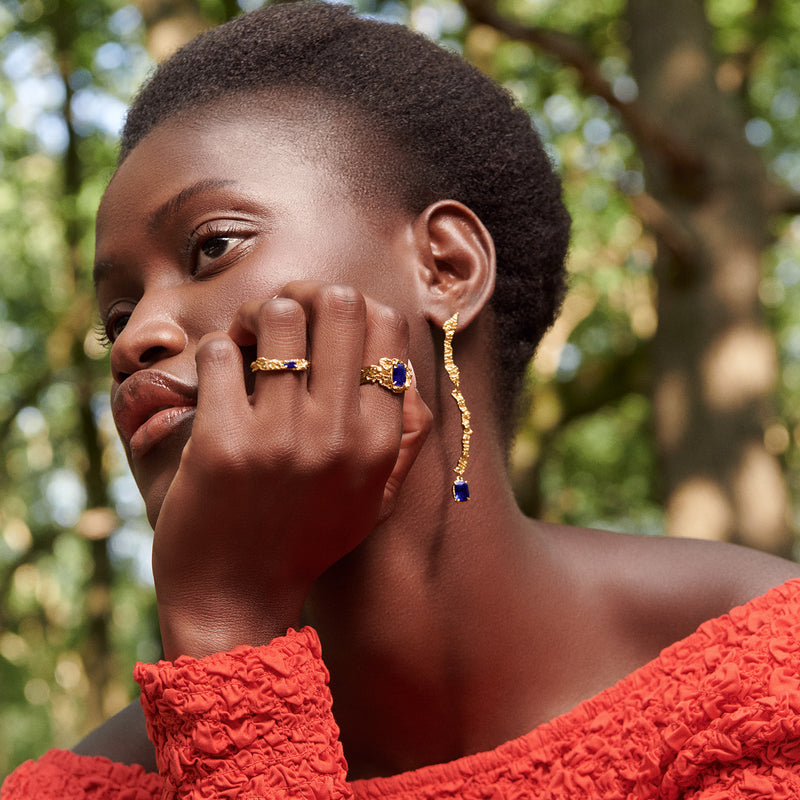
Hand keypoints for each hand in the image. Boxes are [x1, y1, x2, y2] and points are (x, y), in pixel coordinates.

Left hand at [152, 282, 430, 659]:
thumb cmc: (305, 540)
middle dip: (303, 297)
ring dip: (254, 319)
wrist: (237, 601)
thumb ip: (404, 435)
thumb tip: (404, 367)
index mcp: (381, 439)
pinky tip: (215, 385)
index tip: (321, 329)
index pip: (387, 324)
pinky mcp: (222, 444)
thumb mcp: (375, 496)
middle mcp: (339, 433)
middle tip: (276, 325)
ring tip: (244, 347)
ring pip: (277, 314)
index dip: (351, 309)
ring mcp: (281, 438)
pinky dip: (215, 357)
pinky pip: (219, 353)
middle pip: (338, 302)